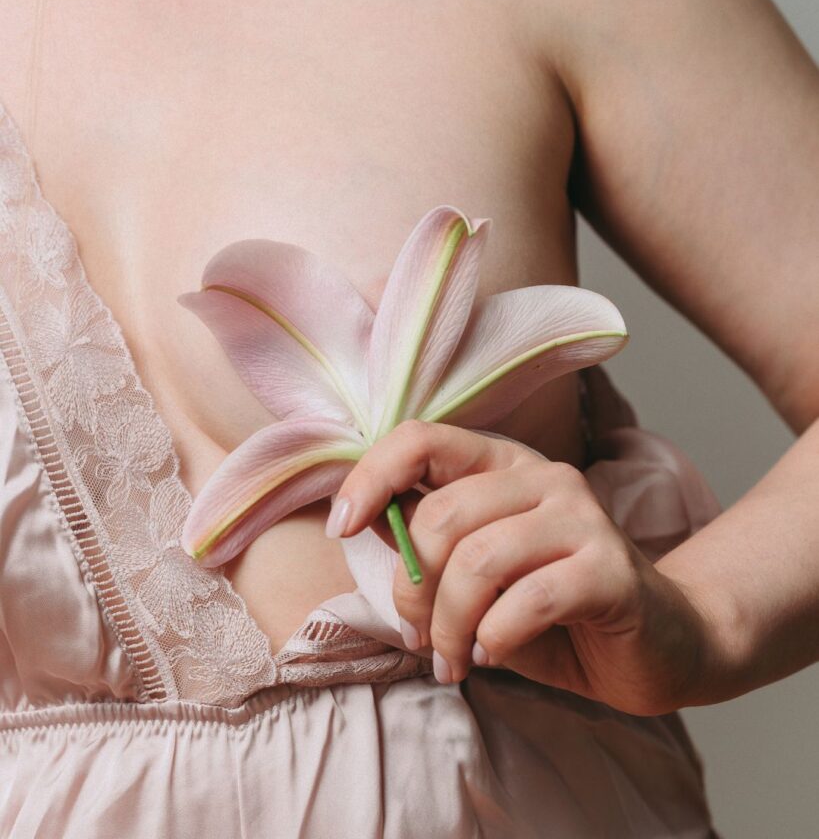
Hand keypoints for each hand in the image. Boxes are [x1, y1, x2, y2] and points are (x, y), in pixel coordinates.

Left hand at [332, 418, 718, 715]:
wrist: (659, 644)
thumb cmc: (552, 610)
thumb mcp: (476, 573)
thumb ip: (430, 543)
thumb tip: (361, 523)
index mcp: (502, 465)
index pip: (422, 438)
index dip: (371, 476)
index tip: (341, 526)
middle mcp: (543, 476)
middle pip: (442, 514)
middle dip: (412, 588)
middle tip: (418, 636)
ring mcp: (582, 517)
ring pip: (479, 560)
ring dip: (450, 625)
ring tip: (453, 660)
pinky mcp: (611, 568)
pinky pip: (528, 599)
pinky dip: (495, 636)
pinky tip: (493, 654)